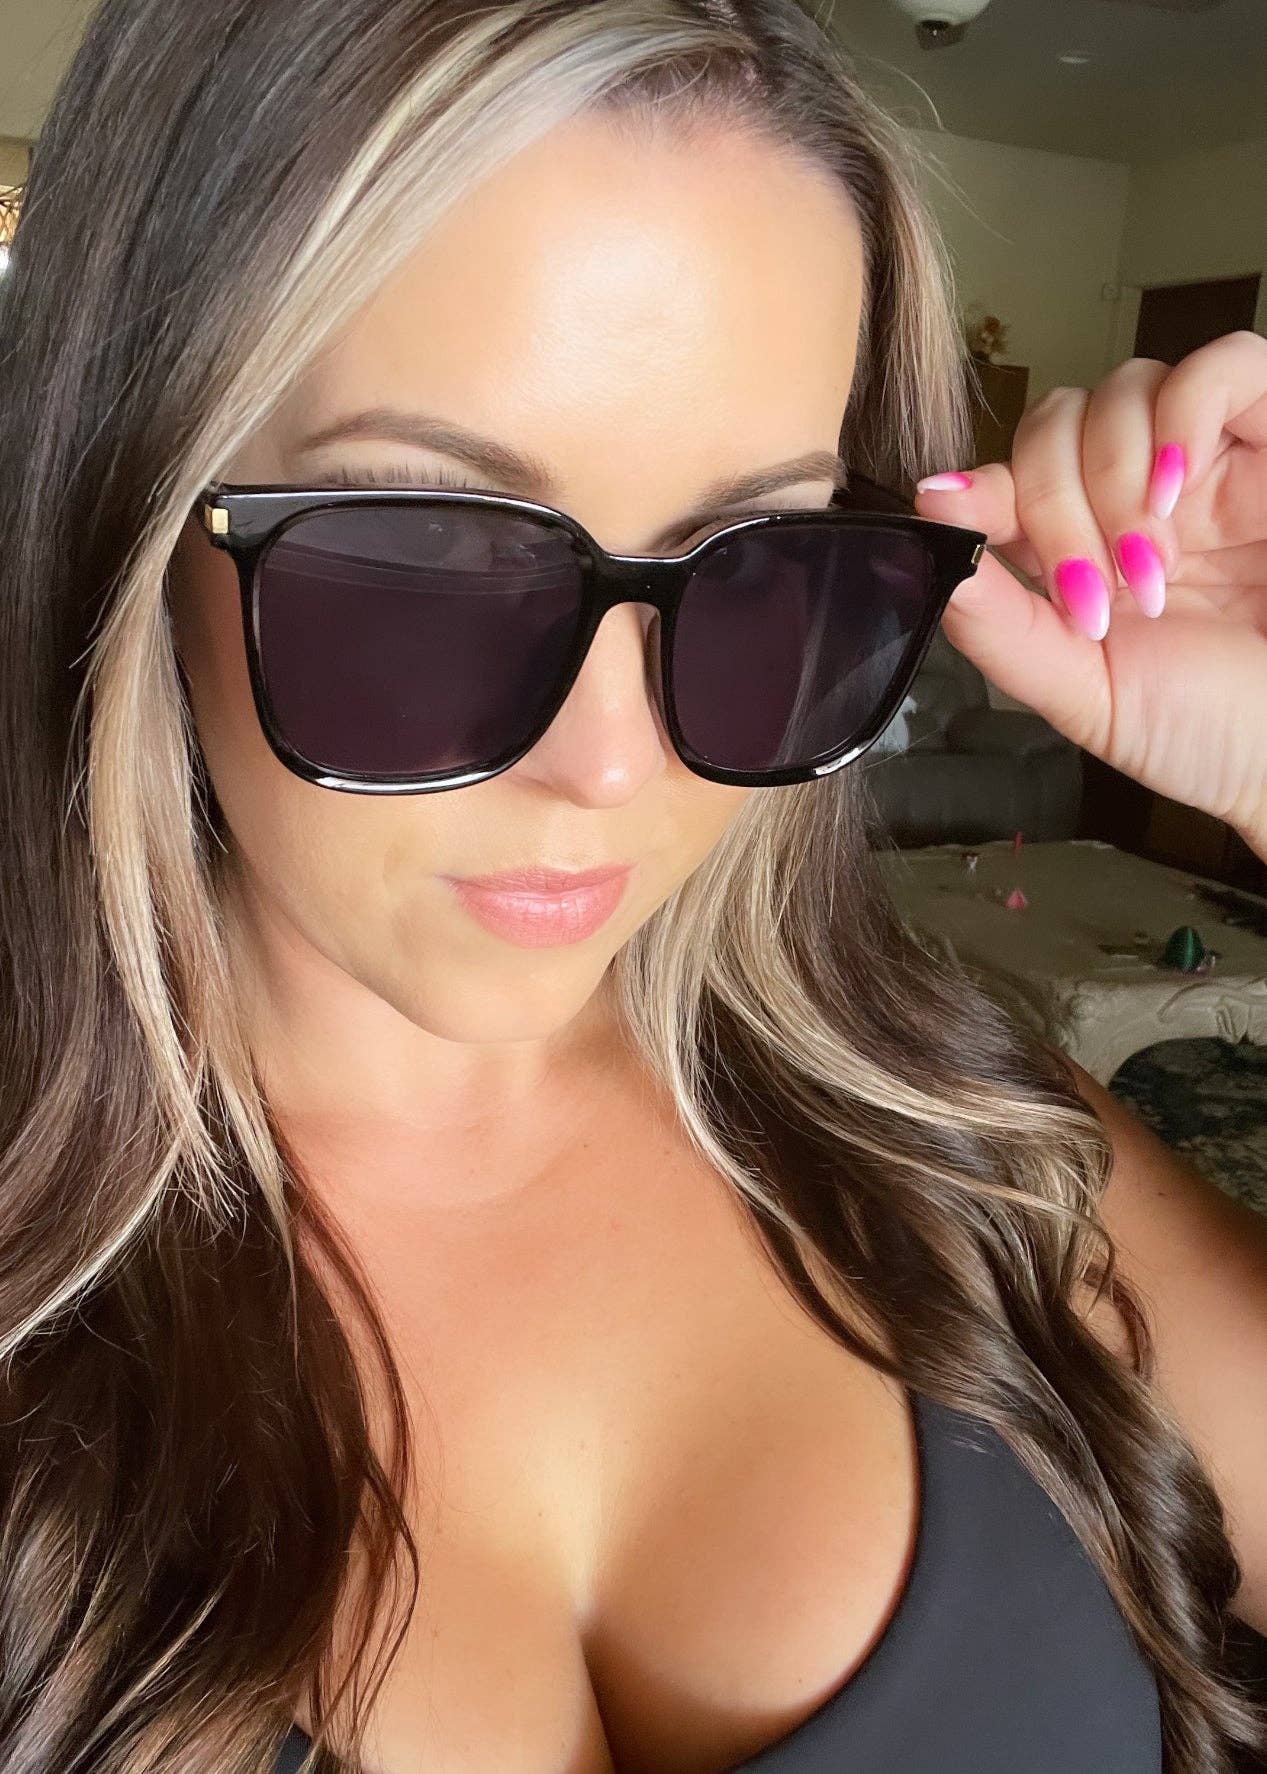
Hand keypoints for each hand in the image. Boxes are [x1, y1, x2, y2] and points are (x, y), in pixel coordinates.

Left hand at [913, 330, 1266, 864]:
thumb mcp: (1083, 691)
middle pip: (1055, 423)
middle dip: (1055, 508)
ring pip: (1122, 389)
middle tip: (1100, 599)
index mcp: (1082, 549)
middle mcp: (1137, 493)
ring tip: (1153, 571)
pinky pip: (1225, 364)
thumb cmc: (1207, 731)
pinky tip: (1178, 493)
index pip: (1010, 476)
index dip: (981, 493)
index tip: (959, 520)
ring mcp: (1207, 458)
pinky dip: (1182, 416)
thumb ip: (997, 622)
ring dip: (1114, 479)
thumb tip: (926, 533)